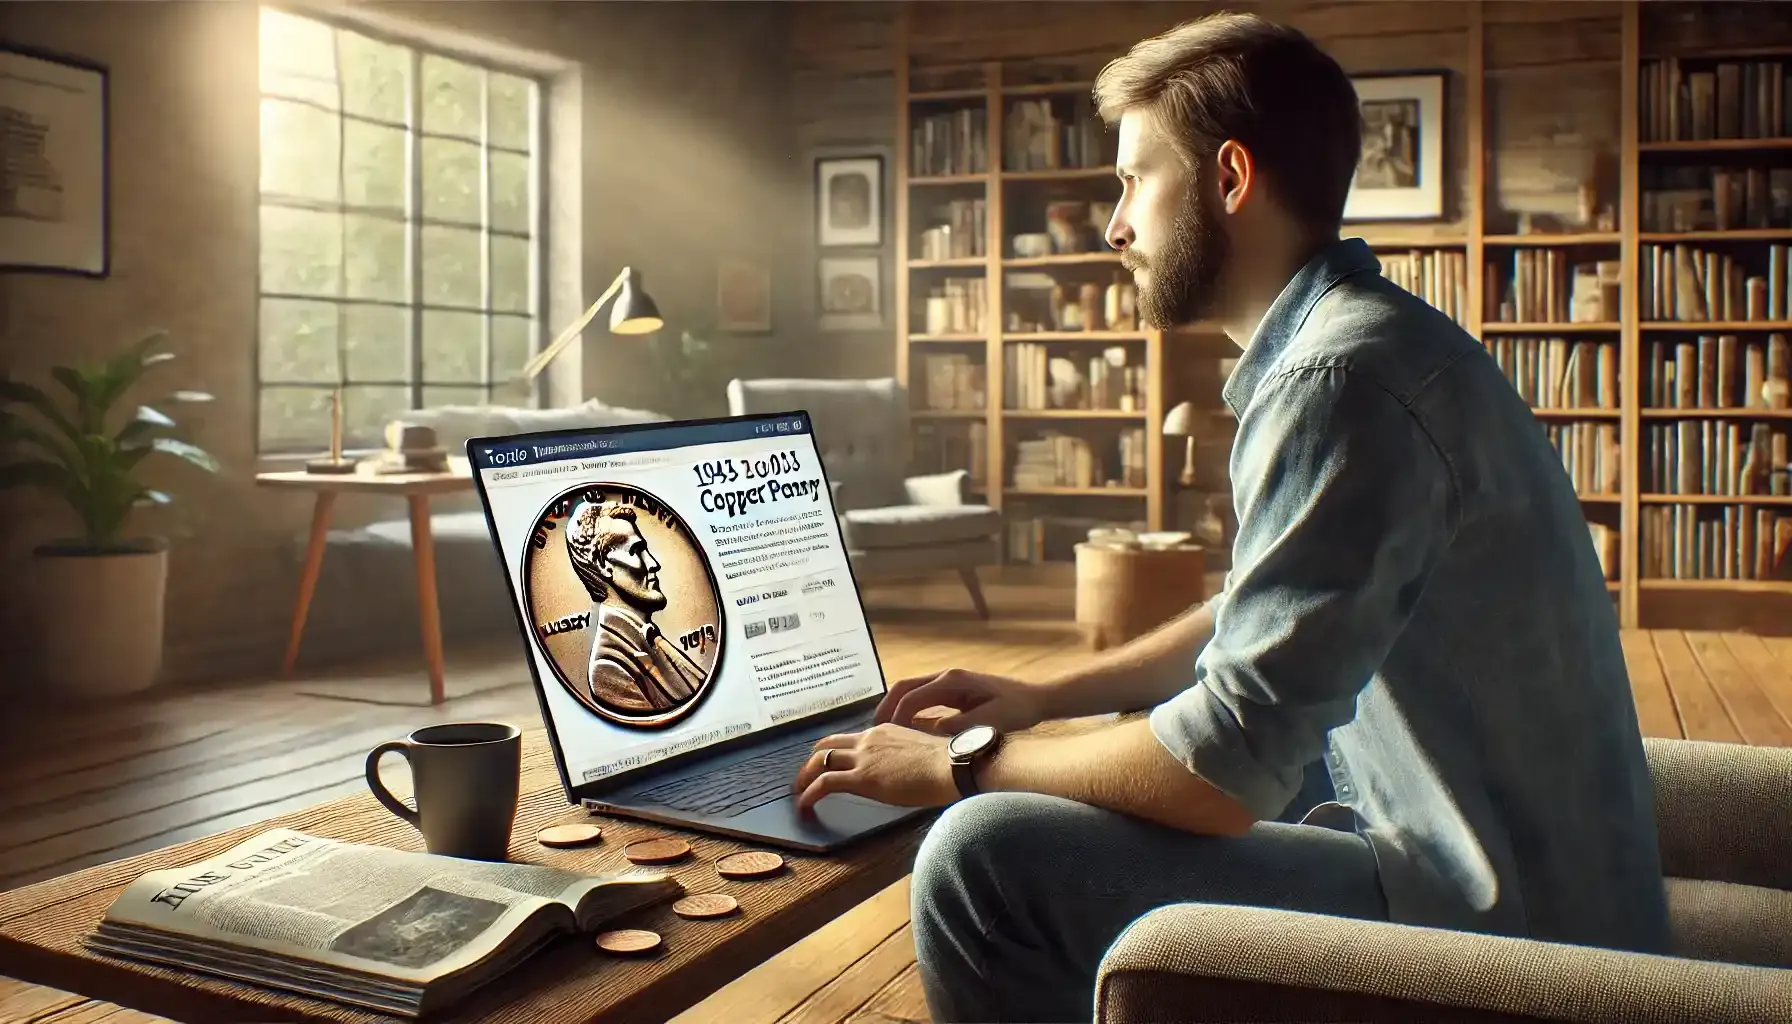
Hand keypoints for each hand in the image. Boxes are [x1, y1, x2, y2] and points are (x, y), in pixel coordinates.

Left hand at [791, 724, 957, 812]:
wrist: (952, 765)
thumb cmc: (948, 763)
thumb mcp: (921, 752)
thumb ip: (906, 757)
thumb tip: (906, 770)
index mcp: (884, 731)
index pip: (851, 738)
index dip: (836, 751)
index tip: (832, 764)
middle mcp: (869, 739)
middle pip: (828, 744)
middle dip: (813, 760)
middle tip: (806, 776)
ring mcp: (863, 757)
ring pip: (820, 760)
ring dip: (805, 776)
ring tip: (799, 792)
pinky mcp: (861, 778)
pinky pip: (825, 783)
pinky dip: (809, 794)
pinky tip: (804, 805)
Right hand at [874, 668, 1053, 734]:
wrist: (1037, 699)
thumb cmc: (1016, 711)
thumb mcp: (987, 723)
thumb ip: (956, 728)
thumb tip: (926, 735)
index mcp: (952, 681)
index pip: (913, 697)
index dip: (896, 717)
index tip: (885, 737)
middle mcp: (947, 676)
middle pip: (904, 687)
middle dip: (886, 708)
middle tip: (874, 731)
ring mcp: (950, 681)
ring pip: (911, 690)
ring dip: (896, 708)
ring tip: (883, 731)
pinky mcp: (954, 690)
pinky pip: (924, 698)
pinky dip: (910, 710)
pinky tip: (906, 729)